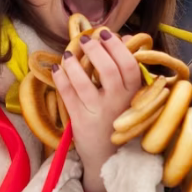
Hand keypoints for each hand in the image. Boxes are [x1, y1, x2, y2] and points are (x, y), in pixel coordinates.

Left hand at [51, 29, 142, 191]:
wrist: (108, 158)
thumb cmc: (120, 120)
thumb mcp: (131, 96)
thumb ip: (128, 68)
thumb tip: (124, 37)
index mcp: (134, 95)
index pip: (129, 65)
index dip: (117, 46)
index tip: (106, 33)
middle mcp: (118, 103)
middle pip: (108, 71)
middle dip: (95, 51)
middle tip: (85, 39)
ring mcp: (98, 113)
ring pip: (84, 84)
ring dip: (74, 65)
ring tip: (68, 54)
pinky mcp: (80, 122)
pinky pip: (68, 97)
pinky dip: (61, 80)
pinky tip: (57, 69)